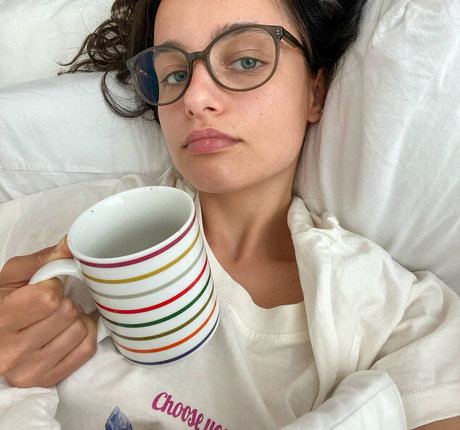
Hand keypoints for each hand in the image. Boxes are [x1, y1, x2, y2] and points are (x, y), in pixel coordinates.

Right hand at [0, 237, 96, 387]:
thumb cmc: (3, 303)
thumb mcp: (13, 276)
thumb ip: (43, 258)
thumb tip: (71, 244)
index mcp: (0, 320)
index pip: (48, 299)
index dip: (53, 286)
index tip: (46, 288)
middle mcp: (12, 352)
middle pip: (67, 313)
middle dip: (64, 301)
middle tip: (52, 304)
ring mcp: (30, 370)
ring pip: (80, 330)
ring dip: (76, 319)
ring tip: (59, 318)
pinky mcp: (47, 380)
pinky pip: (87, 349)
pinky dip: (85, 335)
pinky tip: (68, 331)